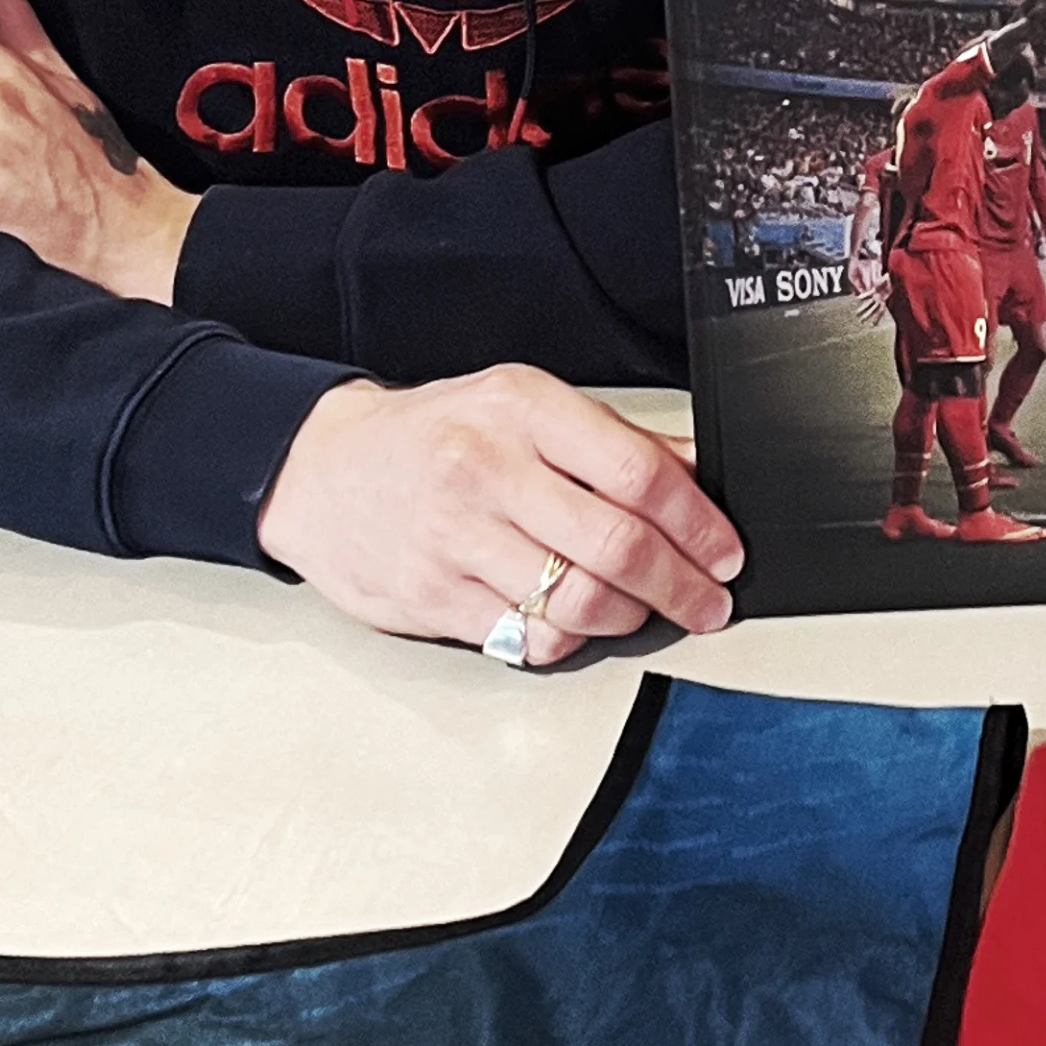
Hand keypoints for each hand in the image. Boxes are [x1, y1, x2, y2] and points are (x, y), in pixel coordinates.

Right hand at [259, 368, 742, 661]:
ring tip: (644, 611)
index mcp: (522, 409)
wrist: (320, 470)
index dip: (698, 522)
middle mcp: (488, 470)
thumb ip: (609, 439)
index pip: (637, 471)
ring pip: (577, 601)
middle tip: (709, 602)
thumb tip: (698, 469)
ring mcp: (456, 539)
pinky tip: (577, 624)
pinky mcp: (433, 598)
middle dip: (682, 585)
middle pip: (617, 546)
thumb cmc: (433, 435)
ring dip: (631, 617)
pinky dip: (569, 640)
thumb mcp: (520, 405)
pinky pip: (529, 638)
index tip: (725, 550)